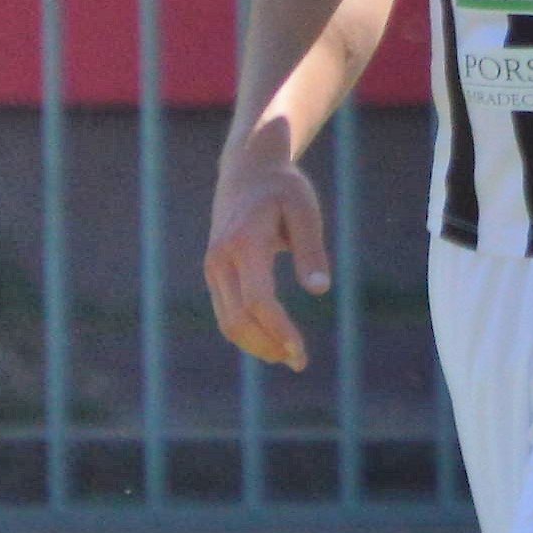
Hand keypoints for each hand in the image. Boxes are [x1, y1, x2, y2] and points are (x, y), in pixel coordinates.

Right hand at [203, 139, 329, 371]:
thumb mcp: (305, 210)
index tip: (300, 352)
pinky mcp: (214, 273)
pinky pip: (225, 313)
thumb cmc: (283, 189)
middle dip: (268, 346)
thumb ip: (311, 249)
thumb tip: (319, 290)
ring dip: (256, 345)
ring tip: (289, 356)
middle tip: (299, 362)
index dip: (279, 331)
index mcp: (244, 243)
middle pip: (237, 319)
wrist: (247, 170)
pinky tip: (273, 340)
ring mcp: (213, 267)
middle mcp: (221, 258)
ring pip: (227, 322)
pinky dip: (247, 332)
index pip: (258, 301)